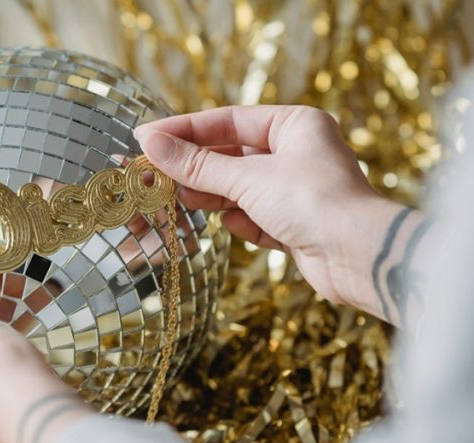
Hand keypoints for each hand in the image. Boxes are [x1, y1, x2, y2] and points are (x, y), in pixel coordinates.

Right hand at [135, 105, 416, 319]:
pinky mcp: (294, 223)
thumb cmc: (313, 202)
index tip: (146, 137)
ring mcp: (295, 190)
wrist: (359, 257)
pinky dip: (243, 221)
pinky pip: (254, 215)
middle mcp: (296, 153)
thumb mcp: (248, 178)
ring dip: (212, 195)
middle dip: (195, 167)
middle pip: (230, 155)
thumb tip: (151, 144)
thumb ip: (197, 165)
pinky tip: (237, 224)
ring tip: (180, 198)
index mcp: (294, 125)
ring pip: (238, 188)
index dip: (184, 129)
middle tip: (152, 173)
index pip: (227, 120)